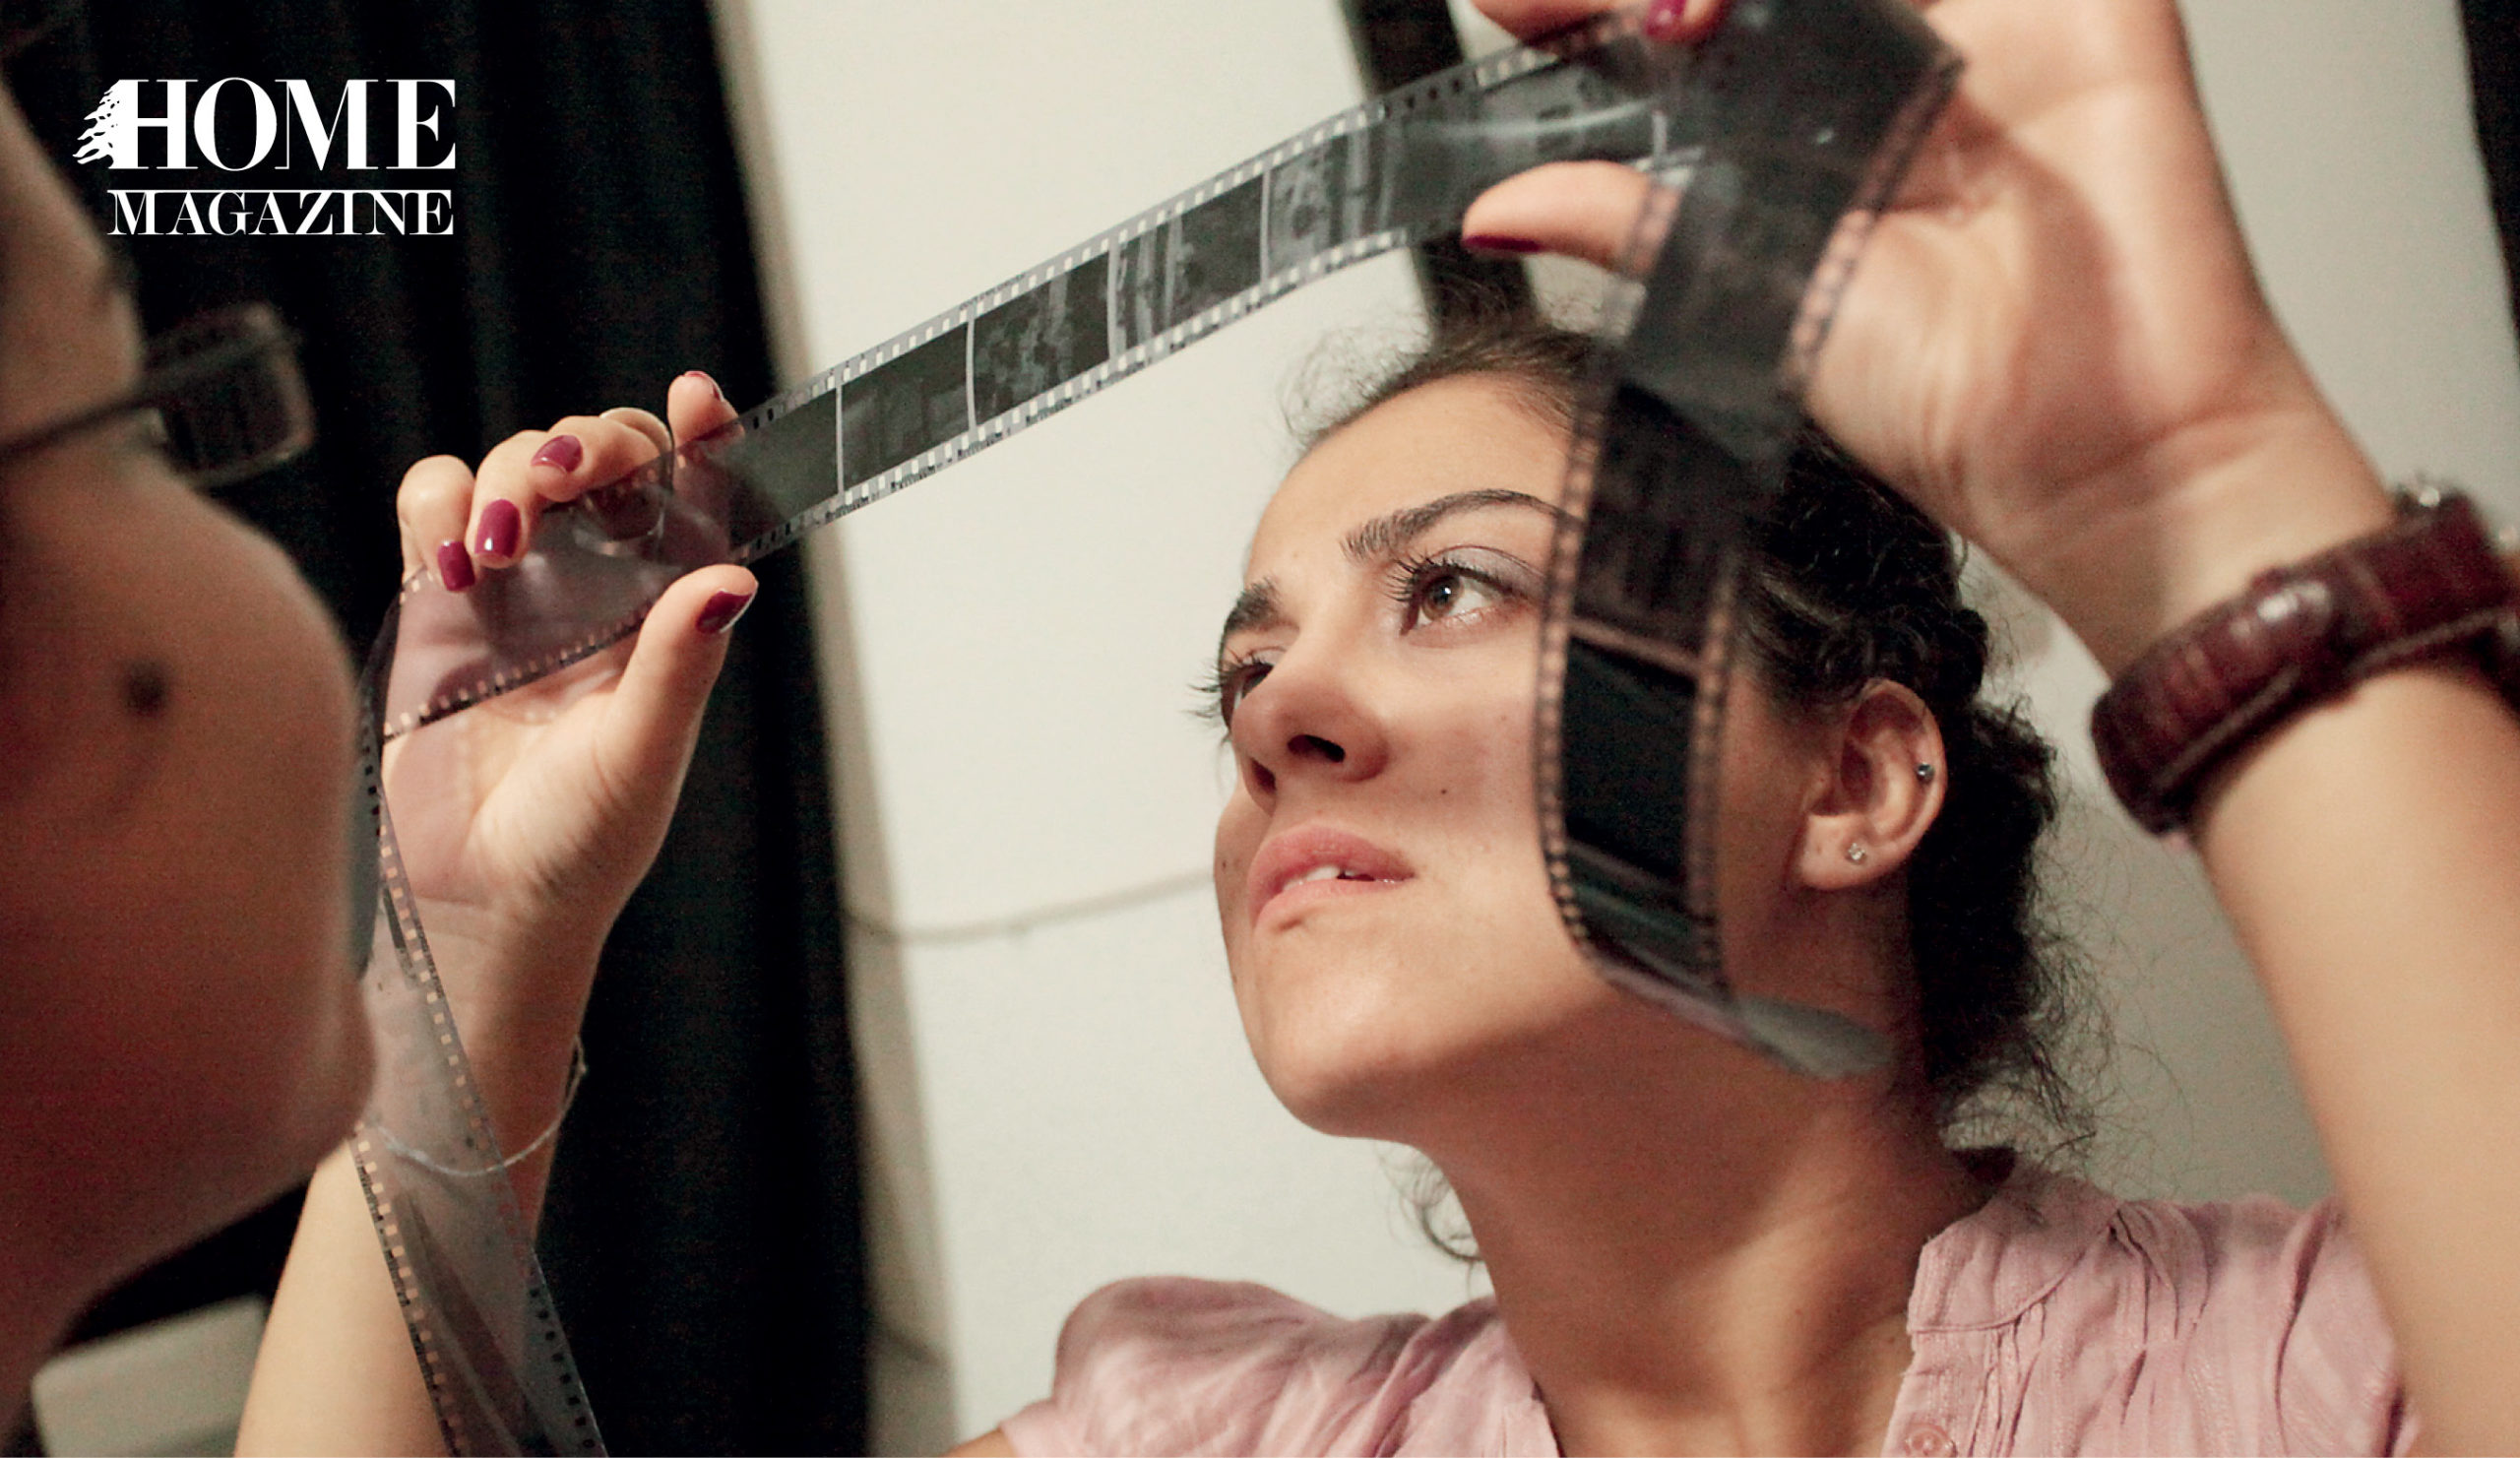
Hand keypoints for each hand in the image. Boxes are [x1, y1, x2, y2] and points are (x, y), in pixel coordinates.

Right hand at [383, 372, 756, 1061]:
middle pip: (602, 459)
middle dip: (587, 441)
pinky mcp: (435, 603)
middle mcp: (597, 586)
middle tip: (564, 474)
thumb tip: (733, 582)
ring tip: (497, 549)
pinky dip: (437, 504)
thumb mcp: (640, 753)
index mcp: (665, 612)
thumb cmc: (579, 843)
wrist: (478, 899)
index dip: (701, 437)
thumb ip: (676, 663)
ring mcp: (515, 588)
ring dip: (509, 475)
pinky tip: (449, 564)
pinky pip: (433, 506)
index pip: (693, 499)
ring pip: (515, 467)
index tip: (698, 397)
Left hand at [1466, 0, 2392, 668]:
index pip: (1681, 24)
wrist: (2099, 447)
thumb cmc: (1946, 398)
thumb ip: (1634, 226)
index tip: (1507, 5)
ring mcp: (1976, 23)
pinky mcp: (2086, 2)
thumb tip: (1496, 212)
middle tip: (1583, 2)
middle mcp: (1873, 65)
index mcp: (1790, 126)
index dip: (1590, 6)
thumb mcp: (1748, 299)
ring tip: (1692, 5)